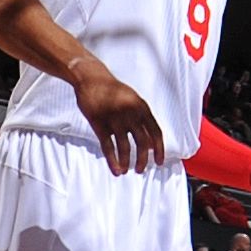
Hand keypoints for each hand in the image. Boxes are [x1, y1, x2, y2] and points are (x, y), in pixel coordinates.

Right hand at [74, 62, 166, 176]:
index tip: (159, 162)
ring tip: (126, 171)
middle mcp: (131, 113)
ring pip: (125, 146)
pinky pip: (108, 146)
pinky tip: (116, 170)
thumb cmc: (114, 91)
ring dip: (127, 161)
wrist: (91, 79)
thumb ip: (143, 120)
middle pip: (142, 142)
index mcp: (142, 107)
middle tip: (141, 170)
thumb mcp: (133, 101)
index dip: (159, 149)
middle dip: (142, 159)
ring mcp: (115, 118)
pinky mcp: (99, 123)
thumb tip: (151, 145)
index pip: (155, 132)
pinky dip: (113, 160)